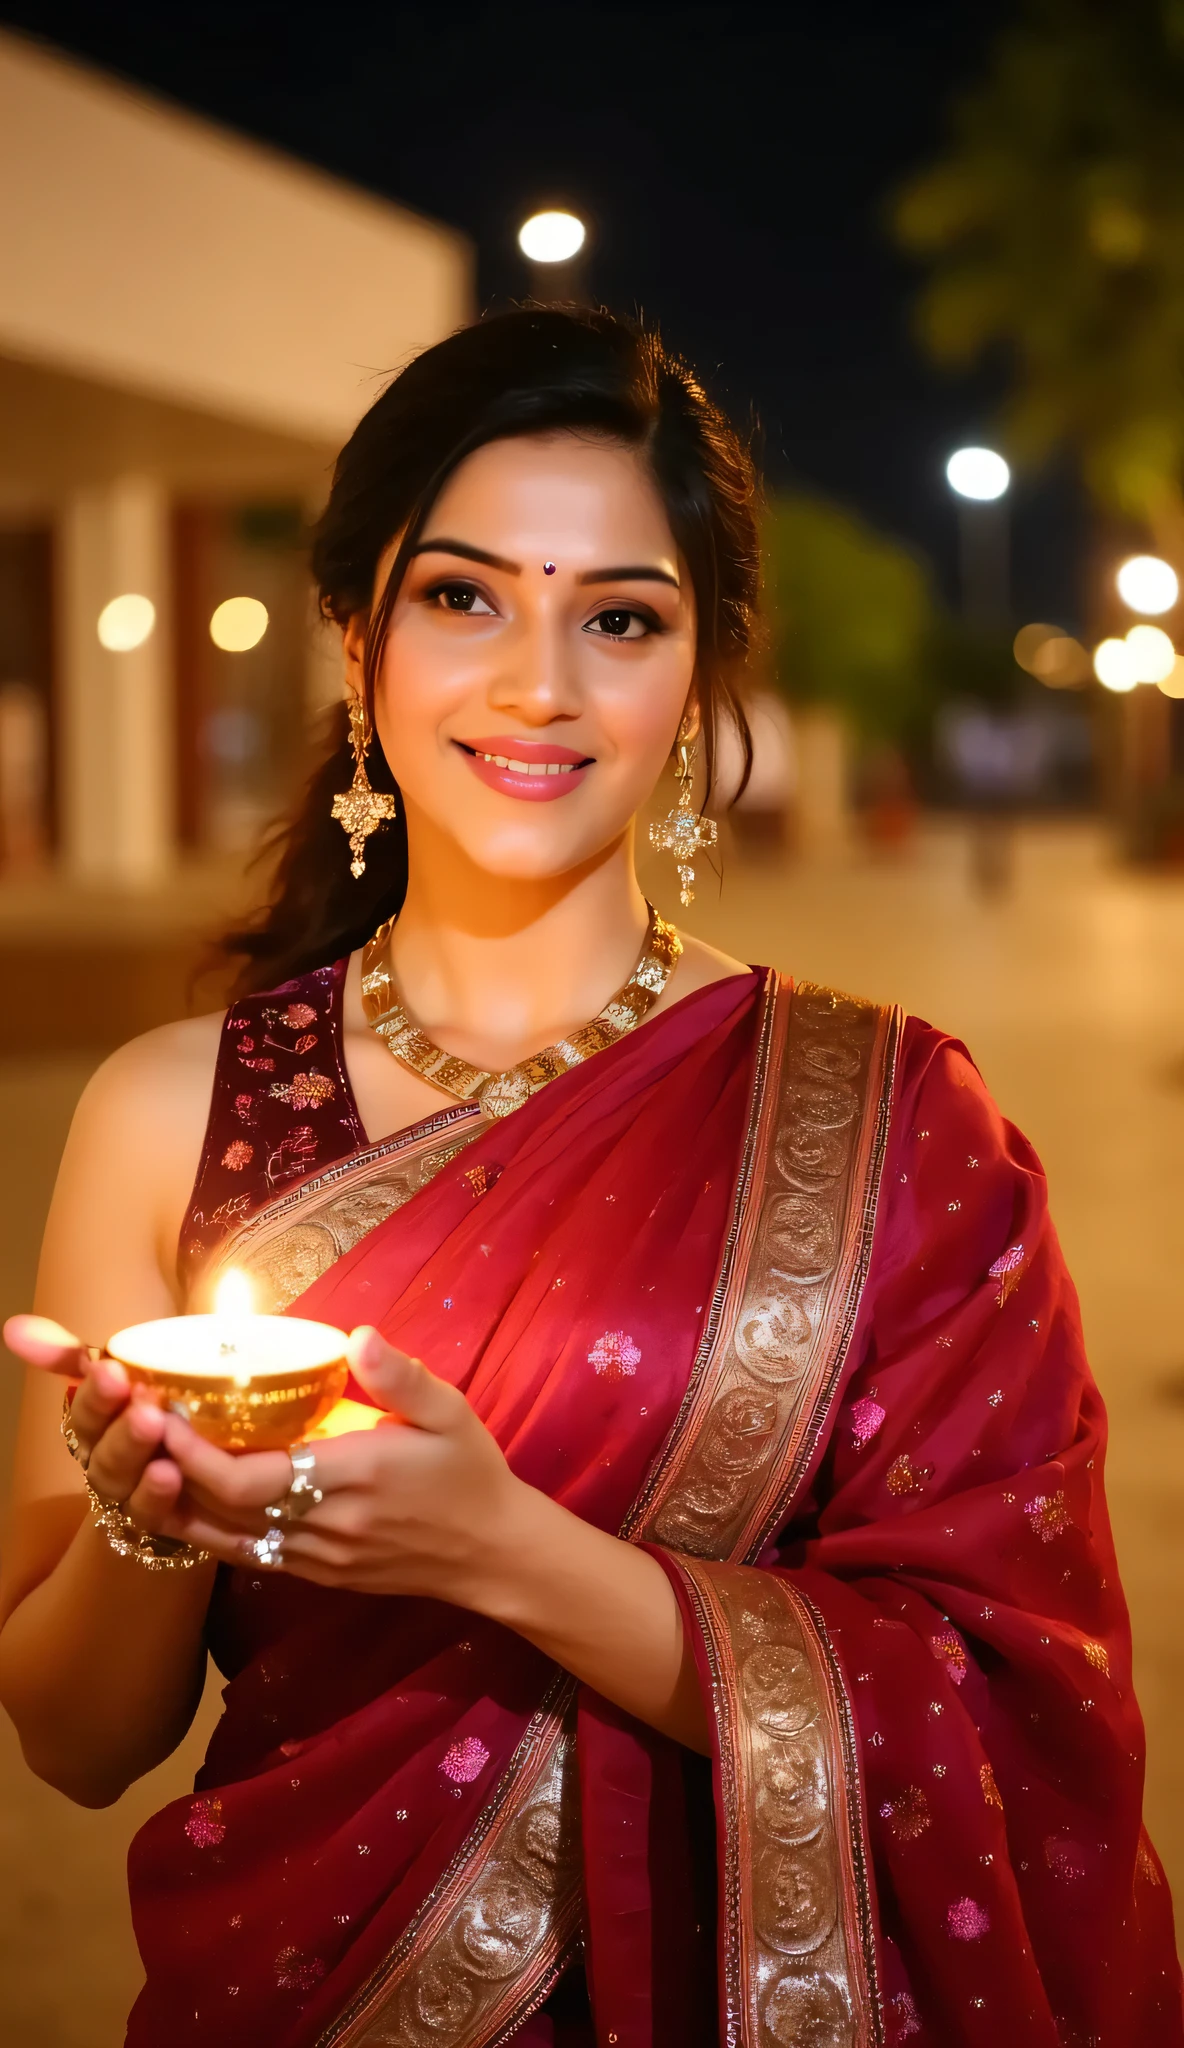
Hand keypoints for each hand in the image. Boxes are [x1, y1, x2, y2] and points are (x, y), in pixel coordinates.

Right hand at [3, 1314, 183, 1536]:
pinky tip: (170, 1473)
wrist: (205, 1476)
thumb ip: (73, 1354)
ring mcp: (129, 1495)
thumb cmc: (159, 1414)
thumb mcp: (128, 1377)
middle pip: (102, 1449)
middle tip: (145, 1405)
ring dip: (135, 1455)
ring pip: (120, 1480)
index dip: (94, 1394)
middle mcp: (105, 1462)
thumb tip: (13, 1327)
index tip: (110, 1369)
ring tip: (158, 1431)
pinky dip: (155, 1494)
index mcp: (97, 1426)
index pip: (86, 1410)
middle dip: (119, 1426)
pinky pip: (150, 1513)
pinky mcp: (159, 1520)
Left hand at [157, 1327, 527, 1601]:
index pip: (251, 1480)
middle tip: (137, 1424)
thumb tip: (357, 1335)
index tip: (164, 1414)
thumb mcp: (450, 1412)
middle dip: (172, 1469)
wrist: (493, 1554)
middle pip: (223, 1511)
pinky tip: (186, 1498)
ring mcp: (317, 1557)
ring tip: (145, 1459)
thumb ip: (402, 1376)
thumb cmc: (469, 1473)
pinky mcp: (316, 1574)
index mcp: (354, 1476)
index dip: (196, 1454)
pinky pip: (246, 1555)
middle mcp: (326, 1525)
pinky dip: (207, 1529)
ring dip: (179, 1503)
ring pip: (225, 1540)